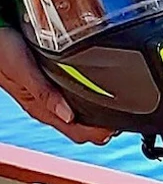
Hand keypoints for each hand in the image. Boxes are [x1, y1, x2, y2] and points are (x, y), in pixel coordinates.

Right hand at [0, 28, 115, 144]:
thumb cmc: (3, 51)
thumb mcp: (24, 70)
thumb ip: (44, 92)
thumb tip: (69, 116)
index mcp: (41, 107)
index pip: (75, 131)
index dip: (99, 132)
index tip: (120, 125)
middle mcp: (47, 104)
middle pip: (81, 125)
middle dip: (105, 125)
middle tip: (128, 114)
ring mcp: (50, 95)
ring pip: (79, 113)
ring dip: (100, 112)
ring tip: (122, 104)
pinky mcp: (51, 83)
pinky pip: (74, 98)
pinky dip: (92, 98)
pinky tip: (104, 90)